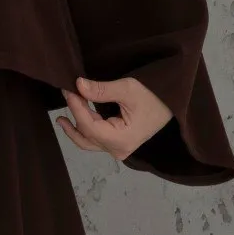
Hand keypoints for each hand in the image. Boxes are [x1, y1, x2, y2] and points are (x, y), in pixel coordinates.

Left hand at [55, 76, 173, 161]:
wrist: (172, 104)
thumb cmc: (154, 96)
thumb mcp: (128, 89)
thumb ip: (101, 90)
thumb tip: (77, 85)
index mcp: (122, 140)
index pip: (89, 126)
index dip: (75, 108)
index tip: (67, 89)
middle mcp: (118, 150)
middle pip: (86, 136)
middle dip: (73, 116)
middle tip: (65, 95)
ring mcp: (118, 149)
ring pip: (88, 141)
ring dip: (75, 126)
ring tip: (61, 114)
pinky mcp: (118, 144)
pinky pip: (95, 139)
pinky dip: (84, 128)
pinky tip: (74, 118)